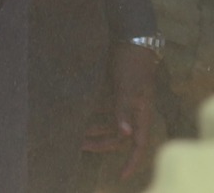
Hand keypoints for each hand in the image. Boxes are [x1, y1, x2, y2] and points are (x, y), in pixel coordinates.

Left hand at [81, 42, 159, 182]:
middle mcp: (133, 110)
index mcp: (141, 113)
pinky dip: (90, 113)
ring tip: (72, 132)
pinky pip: (101, 108)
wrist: (129, 37)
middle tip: (78, 146)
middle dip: (100, 144)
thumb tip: (125, 133)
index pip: (138, 144)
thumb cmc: (131, 63)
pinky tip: (75, 114)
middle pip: (118, 136)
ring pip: (108, 122)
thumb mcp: (128, 87)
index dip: (131, 161)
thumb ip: (124, 110)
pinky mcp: (112, 89)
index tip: (122, 176)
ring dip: (93, 128)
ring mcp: (122, 99)